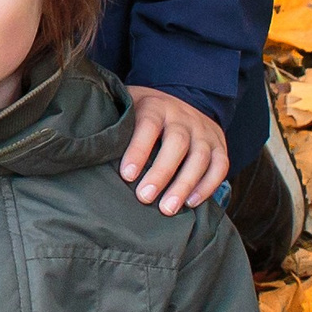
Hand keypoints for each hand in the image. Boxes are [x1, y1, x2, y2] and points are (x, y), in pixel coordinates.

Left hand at [122, 87, 228, 212]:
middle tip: (145, 198)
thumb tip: (91, 152)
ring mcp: (203, 130)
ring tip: (168, 208)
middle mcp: (182, 116)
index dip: (138, 150)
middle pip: (177, 142)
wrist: (175, 103)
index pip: (148, 125)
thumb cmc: (140, 116)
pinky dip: (209, 185)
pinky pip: (220, 165)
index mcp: (155, 106)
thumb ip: (114, 127)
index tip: (126, 175)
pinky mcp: (219, 145)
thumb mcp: (126, 111)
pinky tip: (191, 203)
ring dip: (185, 184)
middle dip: (161, 172)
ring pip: (200, 156)